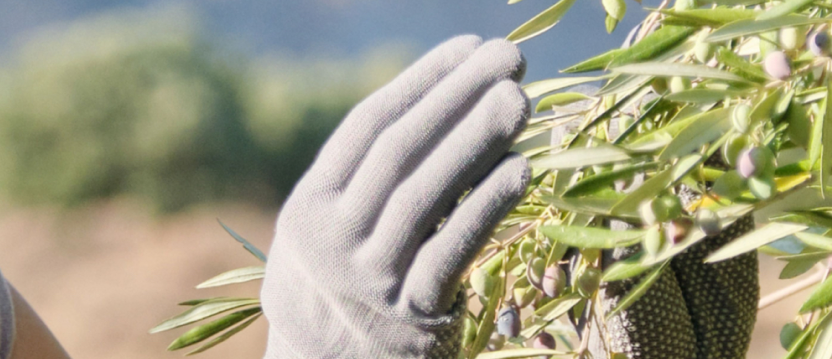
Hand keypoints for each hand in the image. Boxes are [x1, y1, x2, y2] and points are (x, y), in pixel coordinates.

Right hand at [260, 35, 529, 357]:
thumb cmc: (346, 282)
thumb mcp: (336, 228)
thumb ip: (372, 176)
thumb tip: (451, 98)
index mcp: (310, 206)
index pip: (367, 127)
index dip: (422, 82)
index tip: (469, 46)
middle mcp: (331, 239)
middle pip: (399, 153)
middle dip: (457, 98)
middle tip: (508, 58)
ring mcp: (369, 278)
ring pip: (425, 195)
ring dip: (476, 141)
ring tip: (519, 98)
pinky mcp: (411, 314)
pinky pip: (452, 250)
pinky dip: (486, 206)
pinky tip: (521, 169)